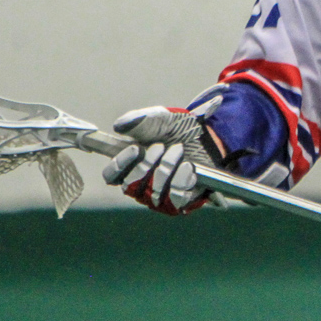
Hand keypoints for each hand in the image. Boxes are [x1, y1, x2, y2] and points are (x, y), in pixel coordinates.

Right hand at [102, 95, 224, 215]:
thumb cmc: (177, 129)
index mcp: (129, 166)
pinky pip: (175, 199)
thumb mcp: (159, 119)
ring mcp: (160, 196)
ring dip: (165, 169)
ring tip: (178, 149)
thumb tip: (119, 126)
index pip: (111, 176)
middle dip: (146, 165)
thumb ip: (139, 120)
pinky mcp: (181, 201)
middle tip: (160, 146)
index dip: (119, 165)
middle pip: (130, 187)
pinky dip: (181, 181)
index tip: (135, 148)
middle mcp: (141, 185)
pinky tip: (188, 166)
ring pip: (153, 194)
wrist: (208, 136)